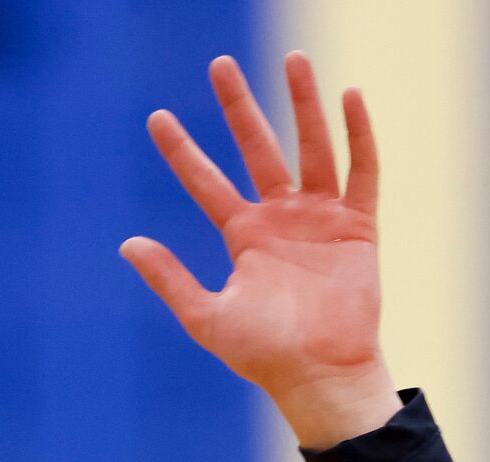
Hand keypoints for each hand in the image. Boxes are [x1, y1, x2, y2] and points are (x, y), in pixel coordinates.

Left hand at [121, 52, 399, 449]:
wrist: (319, 374)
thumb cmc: (264, 354)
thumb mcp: (206, 317)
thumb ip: (170, 280)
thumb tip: (128, 243)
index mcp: (244, 235)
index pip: (206, 181)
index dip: (181, 151)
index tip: (156, 117)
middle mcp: (280, 218)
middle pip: (257, 147)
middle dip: (239, 106)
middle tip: (219, 65)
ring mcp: (321, 218)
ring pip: (311, 146)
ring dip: (303, 103)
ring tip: (293, 59)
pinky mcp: (358, 226)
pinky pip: (361, 171)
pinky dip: (358, 135)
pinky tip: (349, 96)